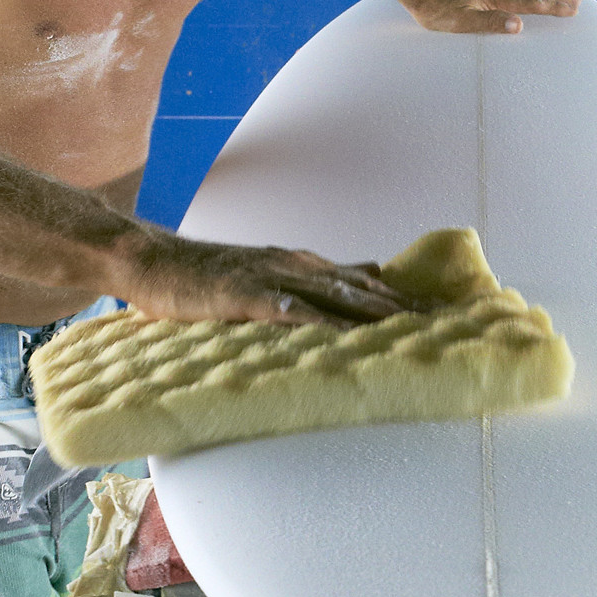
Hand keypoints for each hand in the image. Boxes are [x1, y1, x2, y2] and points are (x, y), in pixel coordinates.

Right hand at [115, 227, 413, 326]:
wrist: (154, 262)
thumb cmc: (207, 278)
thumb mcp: (269, 274)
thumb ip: (313, 280)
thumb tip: (364, 277)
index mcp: (303, 263)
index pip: (364, 278)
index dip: (403, 294)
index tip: (440, 310)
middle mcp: (296, 264)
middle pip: (361, 286)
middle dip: (403, 304)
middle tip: (443, 322)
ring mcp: (272, 277)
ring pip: (334, 293)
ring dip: (374, 310)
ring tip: (410, 327)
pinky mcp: (246, 294)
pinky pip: (289, 309)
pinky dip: (320, 321)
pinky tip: (343, 334)